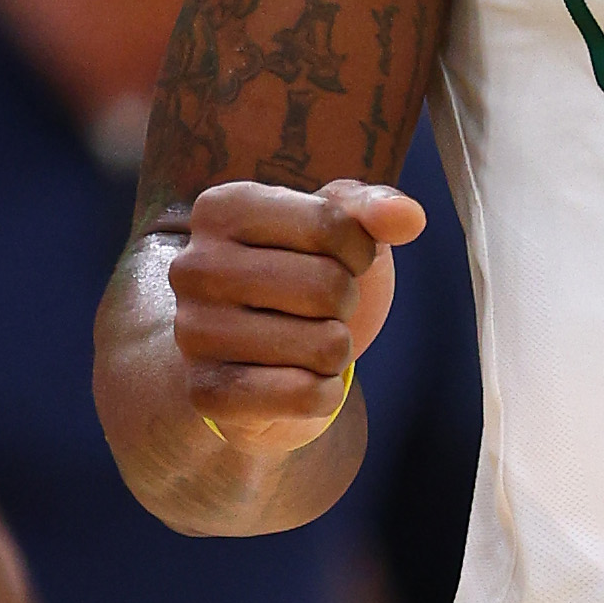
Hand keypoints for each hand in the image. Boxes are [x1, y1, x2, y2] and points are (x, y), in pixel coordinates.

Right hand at [168, 178, 425, 456]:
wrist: (261, 361)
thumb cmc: (306, 277)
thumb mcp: (342, 230)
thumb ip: (376, 210)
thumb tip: (409, 216)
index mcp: (222, 208)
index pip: (331, 223)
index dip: (357, 250)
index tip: (332, 259)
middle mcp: (194, 266)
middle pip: (328, 286)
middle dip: (344, 303)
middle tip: (314, 308)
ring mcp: (194, 332)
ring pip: (325, 345)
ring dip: (334, 349)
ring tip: (300, 342)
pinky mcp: (206, 392)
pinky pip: (307, 395)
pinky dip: (323, 393)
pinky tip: (296, 380)